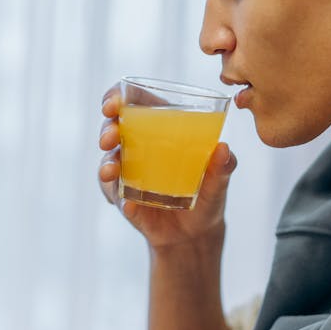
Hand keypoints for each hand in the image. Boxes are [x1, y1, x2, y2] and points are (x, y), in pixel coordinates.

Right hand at [98, 84, 236, 248]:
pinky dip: (121, 200)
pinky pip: (117, 197)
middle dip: (107, 130)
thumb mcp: (220, 179)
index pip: (132, 103)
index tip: (112, 103)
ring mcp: (128, 174)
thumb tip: (223, 149)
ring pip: (107, 162)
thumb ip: (224, 165)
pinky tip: (130, 205)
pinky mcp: (125, 200)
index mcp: (159, 129)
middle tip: (111, 137)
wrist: (197, 233)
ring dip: (107, 164)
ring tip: (113, 171)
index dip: (116, 97)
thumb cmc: (208, 193)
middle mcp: (137, 148)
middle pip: (112, 129)